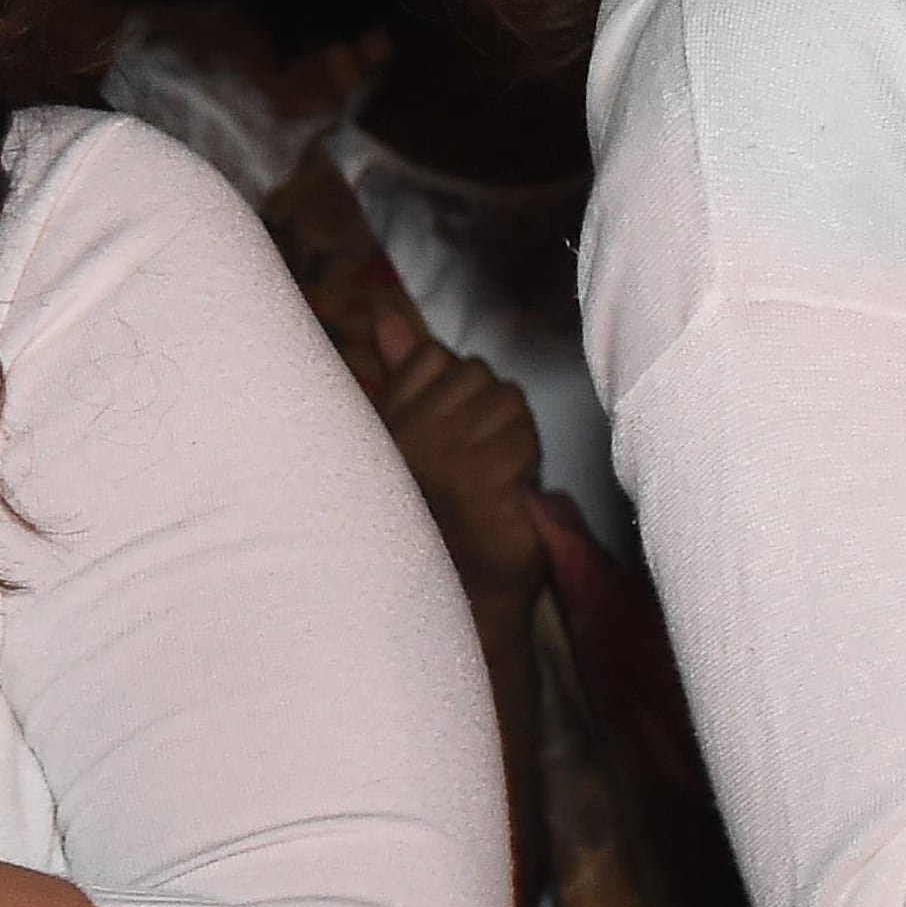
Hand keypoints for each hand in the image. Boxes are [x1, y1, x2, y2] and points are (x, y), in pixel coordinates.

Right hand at [365, 312, 545, 611]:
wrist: (458, 590)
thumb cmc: (434, 508)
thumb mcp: (409, 433)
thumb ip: (400, 372)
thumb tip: (386, 316)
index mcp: (380, 424)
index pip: (436, 357)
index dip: (456, 391)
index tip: (446, 435)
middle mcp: (403, 437)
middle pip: (478, 375)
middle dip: (487, 413)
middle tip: (470, 461)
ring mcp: (441, 458)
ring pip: (507, 401)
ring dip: (510, 437)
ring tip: (486, 476)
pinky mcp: (482, 481)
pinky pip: (524, 438)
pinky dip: (525, 463)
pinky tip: (503, 493)